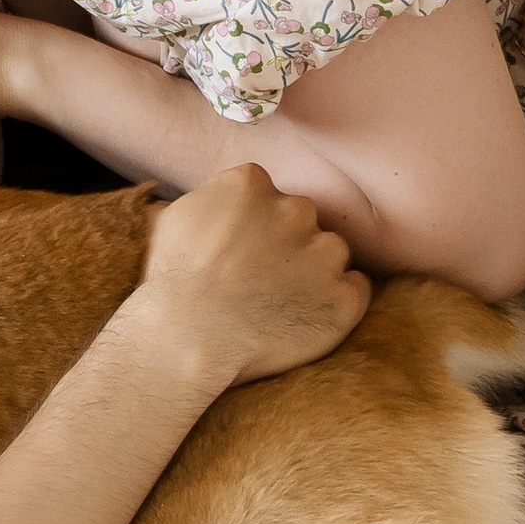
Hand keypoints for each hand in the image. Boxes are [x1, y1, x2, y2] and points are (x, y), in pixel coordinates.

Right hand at [135, 166, 369, 388]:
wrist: (186, 339)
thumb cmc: (171, 284)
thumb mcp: (167, 223)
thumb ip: (197, 202)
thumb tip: (181, 200)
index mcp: (251, 184)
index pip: (266, 193)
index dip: (255, 221)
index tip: (243, 246)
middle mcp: (295, 210)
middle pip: (303, 217)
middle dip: (288, 241)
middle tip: (262, 276)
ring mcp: (324, 254)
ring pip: (332, 252)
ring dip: (316, 270)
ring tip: (282, 301)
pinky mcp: (344, 297)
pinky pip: (357, 288)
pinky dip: (339, 299)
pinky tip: (307, 315)